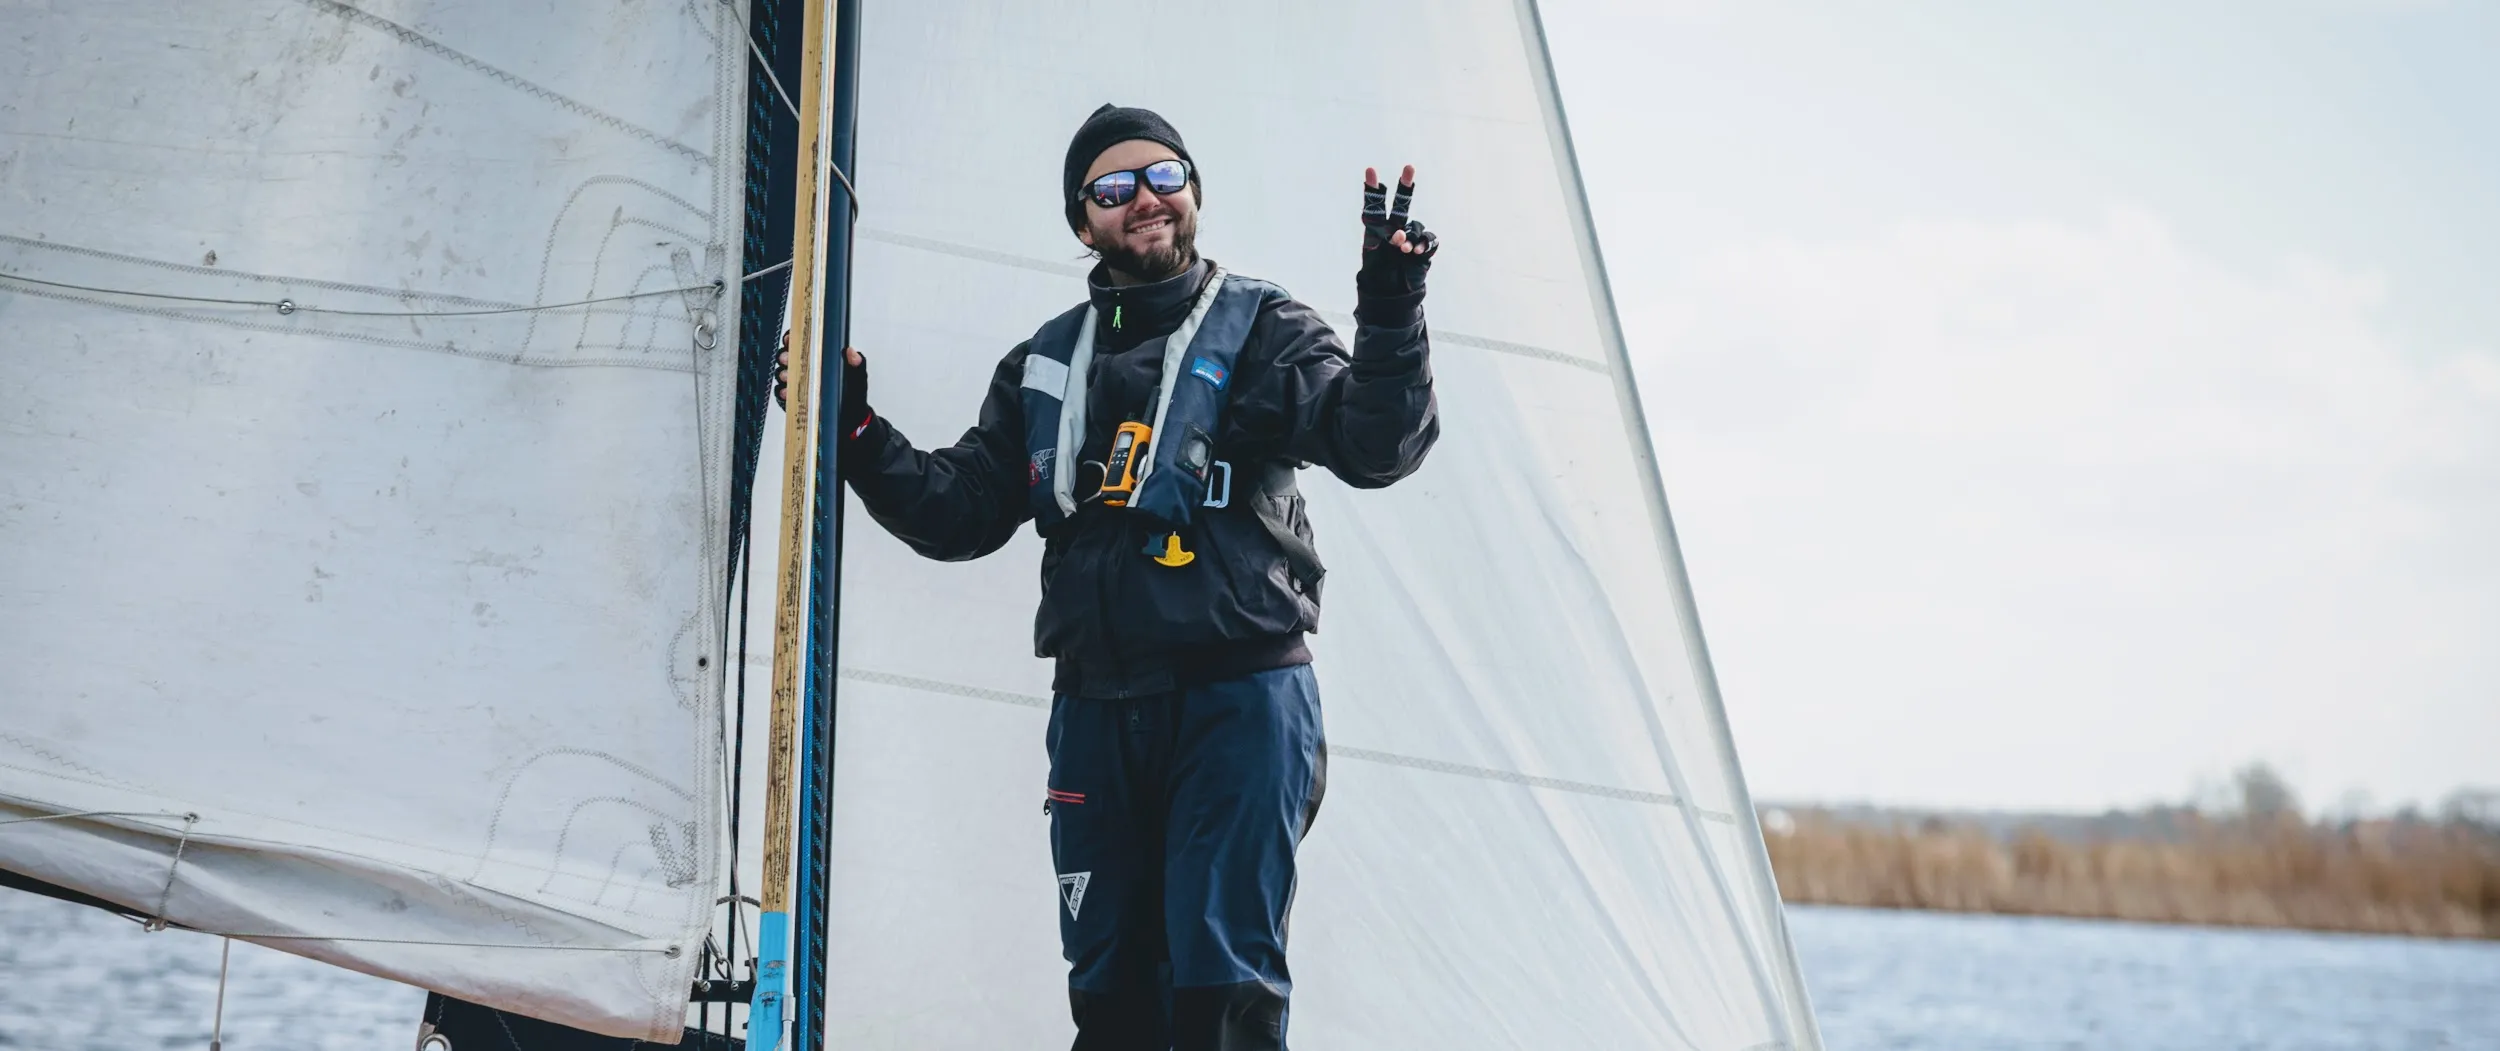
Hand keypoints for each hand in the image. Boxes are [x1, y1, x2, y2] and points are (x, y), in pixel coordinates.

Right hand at [773, 338, 869, 437]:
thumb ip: (857, 365)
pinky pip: (783, 393)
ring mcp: (799, 384)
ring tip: (787, 376)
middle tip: (787, 359)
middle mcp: (807, 369)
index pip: (803, 344)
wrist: (850, 422)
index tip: (790, 339)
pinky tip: (786, 392)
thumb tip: (852, 353)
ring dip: (782, 374)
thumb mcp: (858, 380)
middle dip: (785, 356)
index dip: (793, 339)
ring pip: (783, 374)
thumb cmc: (853, 397)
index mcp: (820, 359)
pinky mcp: (794, 399)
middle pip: (788, 357)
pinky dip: (782, 392)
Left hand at [1357, 164, 1437, 298]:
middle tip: (1409, 167)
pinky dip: (1424, 243)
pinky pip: (1428, 240)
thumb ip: (1385, 241)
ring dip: (1409, 235)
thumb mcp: (1372, 257)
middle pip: (1401, 204)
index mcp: (1377, 228)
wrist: (1391, 295)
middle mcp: (1395, 228)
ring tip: (1402, 248)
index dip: (1372, 189)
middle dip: (1405, 185)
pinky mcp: (1423, 250)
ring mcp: (1410, 238)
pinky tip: (1416, 252)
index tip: (1370, 170)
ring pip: (1415, 226)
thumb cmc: (1376, 275)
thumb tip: (1401, 234)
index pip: (1375, 205)